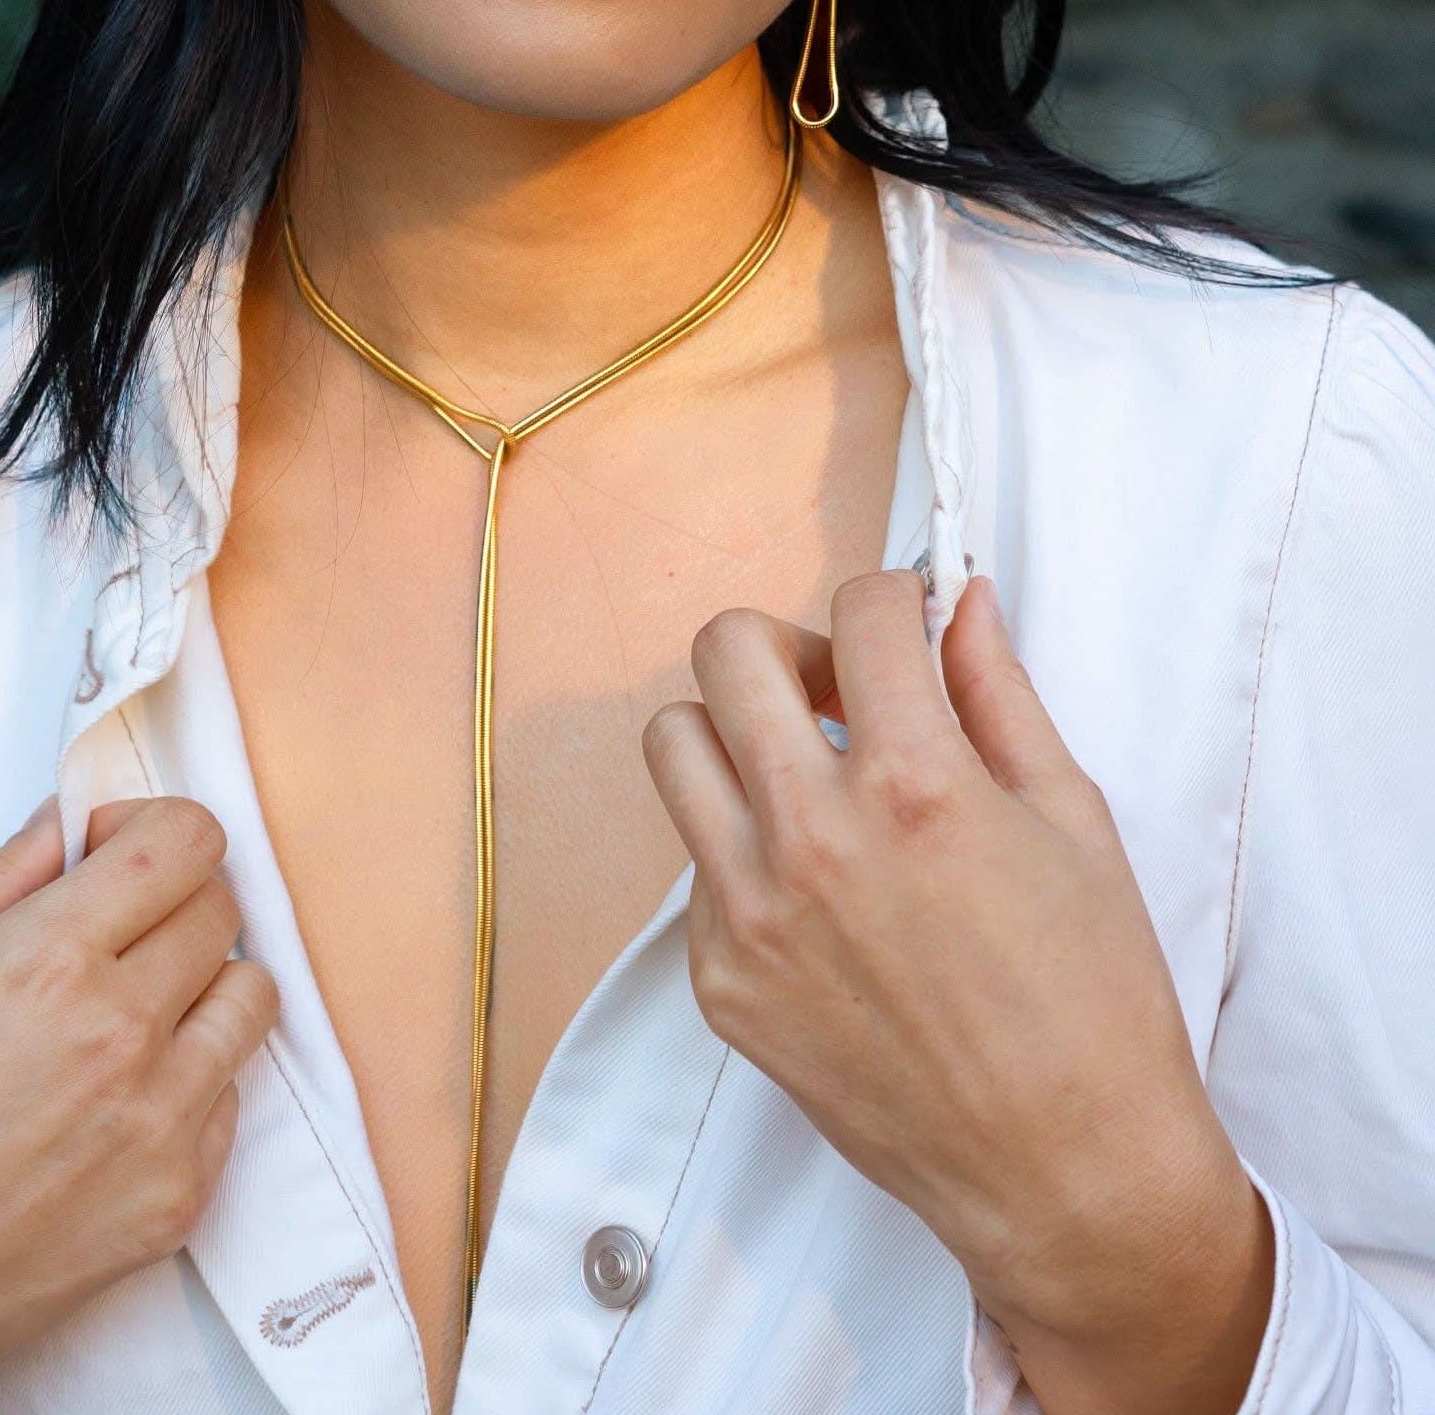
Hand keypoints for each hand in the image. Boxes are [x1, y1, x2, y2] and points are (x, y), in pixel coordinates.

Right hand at [0, 796, 278, 1414]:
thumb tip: (61, 826)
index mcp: (47, 957)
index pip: (186, 841)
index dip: (151, 828)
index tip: (108, 854)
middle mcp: (123, 1030)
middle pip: (222, 908)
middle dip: (170, 897)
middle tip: (110, 930)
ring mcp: (161, 1120)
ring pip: (251, 997)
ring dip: (202, 982)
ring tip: (130, 1008)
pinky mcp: (178, 1198)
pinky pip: (231, 1094)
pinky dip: (192, 1077)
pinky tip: (116, 1095)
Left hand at [642, 571, 1272, 1414]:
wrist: (1068, 1176)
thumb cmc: (1096, 1002)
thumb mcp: (1074, 820)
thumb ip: (1000, 694)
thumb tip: (959, 603)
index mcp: (916, 788)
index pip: (863, 612)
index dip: (897, 597)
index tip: (910, 621)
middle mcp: (812, 839)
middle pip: (727, 650)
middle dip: (791, 644)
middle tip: (841, 691)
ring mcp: (749, 914)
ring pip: (676, 744)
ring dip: (737, 733)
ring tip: (806, 774)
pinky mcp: (718, 980)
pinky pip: (696, 863)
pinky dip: (745, 847)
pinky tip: (823, 891)